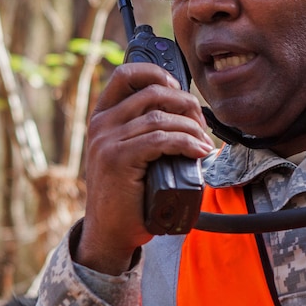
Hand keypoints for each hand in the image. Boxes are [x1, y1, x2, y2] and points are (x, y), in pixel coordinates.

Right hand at [77, 63, 212, 273]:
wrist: (109, 232)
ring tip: (204, 143)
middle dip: (185, 104)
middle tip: (202, 123)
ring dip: (191, 128)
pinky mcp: (118, 160)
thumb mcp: (128, 154)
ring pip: (160, 118)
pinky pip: (161, 140)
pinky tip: (200, 152)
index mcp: (102, 117)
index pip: (124, 75)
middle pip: (151, 93)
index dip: (156, 73)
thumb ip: (142, 132)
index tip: (178, 88)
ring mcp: (107, 142)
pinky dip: (187, 143)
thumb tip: (185, 113)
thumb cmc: (127, 195)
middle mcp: (101, 124)